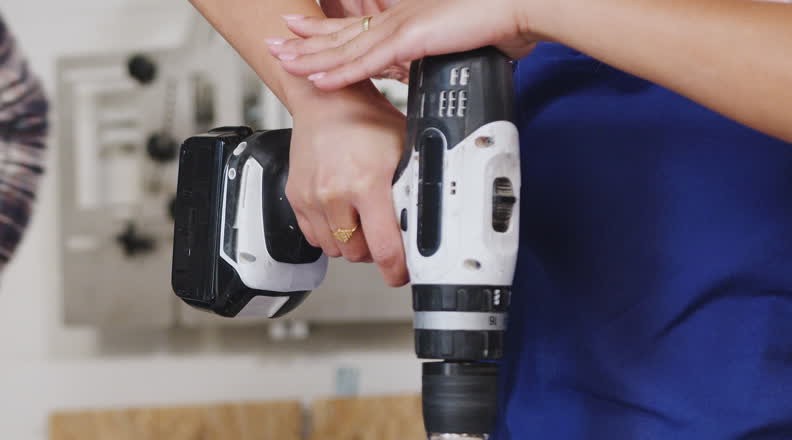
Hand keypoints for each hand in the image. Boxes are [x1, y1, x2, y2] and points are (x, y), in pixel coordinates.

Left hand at [273, 0, 538, 90]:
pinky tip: (317, 77)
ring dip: (310, 57)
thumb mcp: (447, 48)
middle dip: (303, 42)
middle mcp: (396, 21)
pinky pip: (366, 61)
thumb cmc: (493, 26)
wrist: (517, 10)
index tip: (296, 34)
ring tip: (282, 62)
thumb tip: (413, 74)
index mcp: (404, 22)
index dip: (322, 33)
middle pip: (339, 36)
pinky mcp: (410, 39)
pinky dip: (338, 72)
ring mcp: (400, 28)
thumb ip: (423, 61)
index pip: (354, 30)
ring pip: (344, 48)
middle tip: (274, 45)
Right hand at [279, 84, 409, 285]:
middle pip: (358, 254)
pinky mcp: (296, 198)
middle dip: (374, 250)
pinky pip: (315, 238)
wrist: (327, 101)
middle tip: (383, 233)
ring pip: (336, 250)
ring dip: (351, 243)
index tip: (401, 273)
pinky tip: (342, 214)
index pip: (384, 248)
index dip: (397, 270)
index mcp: (367, 183)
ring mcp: (312, 197)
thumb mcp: (405, 150)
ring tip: (361, 220)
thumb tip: (430, 222)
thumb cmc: (368, 120)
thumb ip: (415, 188)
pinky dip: (330, 235)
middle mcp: (335, 193)